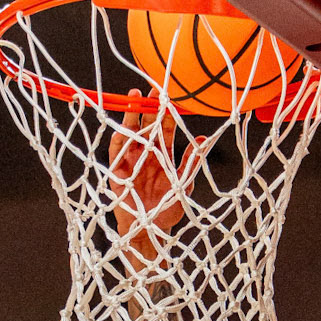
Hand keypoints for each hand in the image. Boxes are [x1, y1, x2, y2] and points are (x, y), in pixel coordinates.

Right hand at [107, 109, 206, 262]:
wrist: (152, 232)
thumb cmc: (168, 210)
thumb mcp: (184, 185)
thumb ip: (191, 163)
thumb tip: (204, 140)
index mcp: (162, 154)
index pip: (164, 127)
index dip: (167, 111)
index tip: (171, 95)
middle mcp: (146, 154)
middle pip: (146, 124)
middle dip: (147, 106)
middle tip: (151, 88)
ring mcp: (131, 161)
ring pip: (130, 133)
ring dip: (131, 116)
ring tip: (133, 99)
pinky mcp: (118, 173)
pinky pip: (116, 153)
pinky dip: (119, 141)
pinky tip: (123, 130)